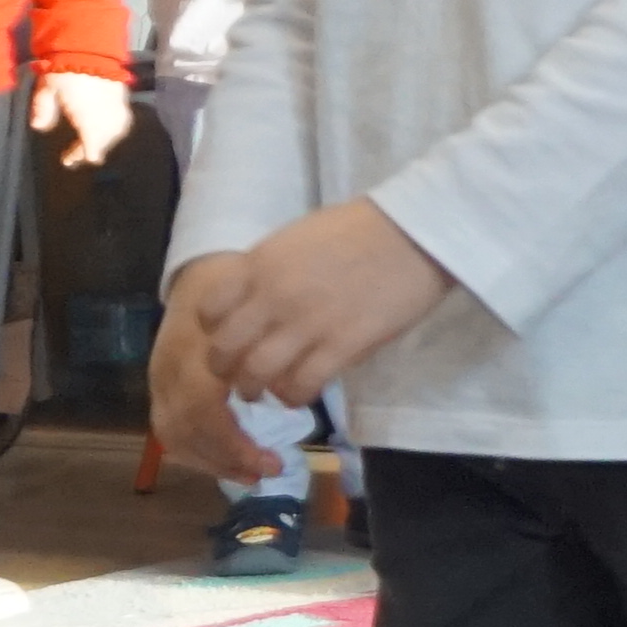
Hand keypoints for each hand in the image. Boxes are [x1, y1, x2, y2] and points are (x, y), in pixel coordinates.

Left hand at [32, 68, 130, 165]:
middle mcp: (105, 111)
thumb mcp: (47, 88)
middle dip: (94, 148)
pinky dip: (116, 126)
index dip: (89, 152)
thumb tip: (39, 127)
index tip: (83, 160)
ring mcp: (116, 103)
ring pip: (117, 129)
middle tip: (78, 156)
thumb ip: (43, 108)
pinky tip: (108, 127)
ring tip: (94, 143)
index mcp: (86, 113)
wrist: (87, 44)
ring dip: (107, 139)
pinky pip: (123, 117)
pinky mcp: (121, 93)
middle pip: (105, 137)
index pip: (92, 140)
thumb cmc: (63, 68)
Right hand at [149, 267, 271, 485]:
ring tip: (253, 473)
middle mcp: (169, 367)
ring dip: (212, 461)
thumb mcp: (263, 308)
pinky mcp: (159, 386)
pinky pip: (169, 429)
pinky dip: (197, 453)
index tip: (275, 460)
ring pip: (172, 435)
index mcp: (195, 349)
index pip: (202, 409)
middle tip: (270, 470)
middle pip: (185, 428)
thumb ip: (277, 344)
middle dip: (227, 457)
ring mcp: (159, 377)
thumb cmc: (244, 294)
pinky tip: (230, 462)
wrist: (203, 275)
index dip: (234, 443)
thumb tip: (302, 387)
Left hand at [188, 199, 453, 409]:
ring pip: (256, 374)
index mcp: (259, 265)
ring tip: (264, 392)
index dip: (214, 331)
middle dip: (227, 369)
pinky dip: (293, 396)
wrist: (416, 233)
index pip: (210, 311)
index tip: (230, 337)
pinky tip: (299, 393)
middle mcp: (273, 297)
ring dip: (254, 389)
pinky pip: (301, 385)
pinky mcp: (342, 346)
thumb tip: (255, 300)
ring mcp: (307, 324)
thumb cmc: (360, 230)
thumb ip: (268, 270)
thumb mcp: (296, 239)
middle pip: (225, 350)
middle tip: (240, 375)